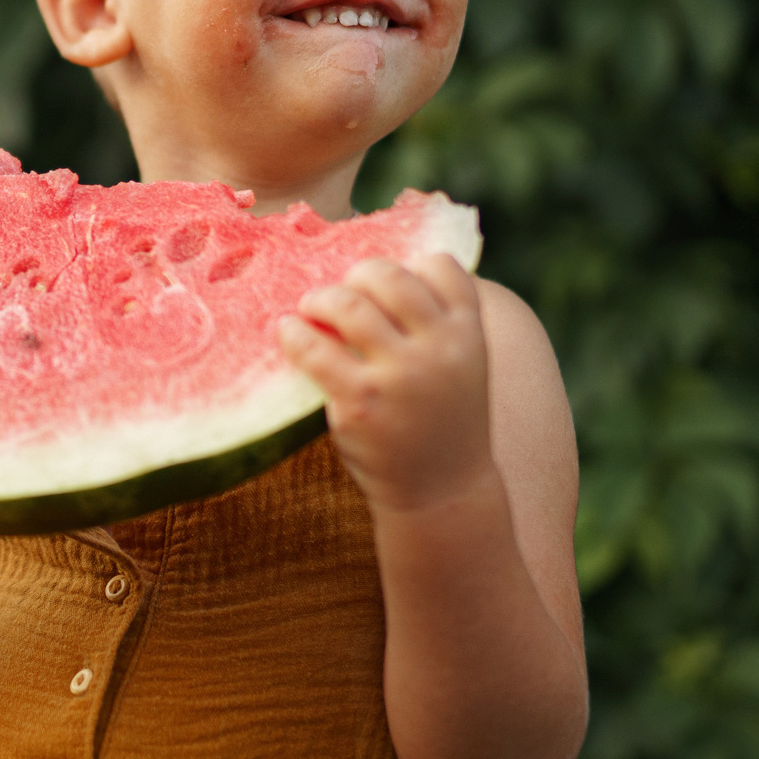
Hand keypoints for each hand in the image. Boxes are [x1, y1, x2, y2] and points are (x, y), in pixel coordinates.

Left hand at [276, 255, 491, 514]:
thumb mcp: (460, 366)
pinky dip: (294, 333)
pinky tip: (288, 332)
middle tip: (341, 292)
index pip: (440, 265)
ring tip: (310, 307)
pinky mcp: (360, 402)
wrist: (442, 492)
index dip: (409, 266)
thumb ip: (435, 322)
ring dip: (320, 298)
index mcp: (469, 334)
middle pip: (388, 276)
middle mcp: (439, 349)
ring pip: (348, 304)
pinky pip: (314, 348)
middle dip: (357, 275)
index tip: (386, 285)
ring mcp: (399, 376)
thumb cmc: (441, 419)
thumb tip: (371, 272)